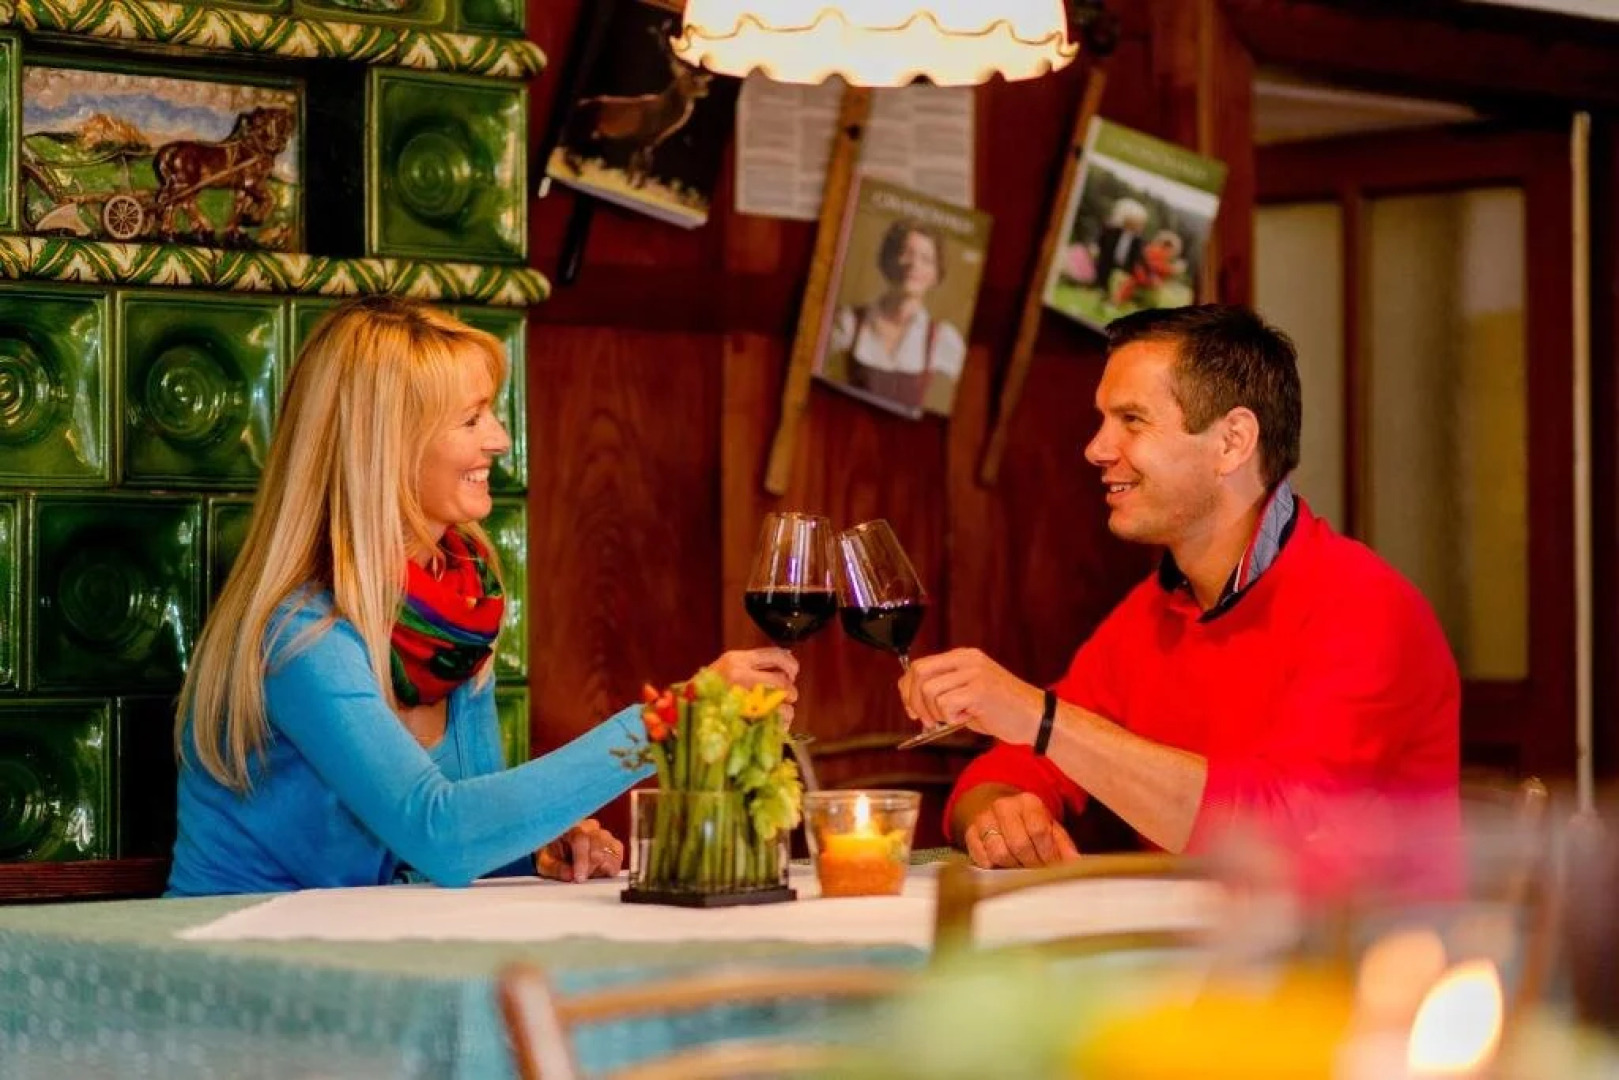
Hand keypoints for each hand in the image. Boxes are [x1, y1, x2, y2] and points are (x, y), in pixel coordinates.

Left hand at [535, 818, 623, 881]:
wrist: (557, 848)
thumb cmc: (550, 853)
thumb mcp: (545, 862)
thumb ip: (556, 868)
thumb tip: (570, 875)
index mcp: (571, 826)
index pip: (581, 839)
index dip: (582, 860)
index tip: (579, 877)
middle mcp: (590, 827)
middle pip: (599, 844)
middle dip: (591, 866)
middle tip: (582, 878)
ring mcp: (603, 834)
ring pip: (612, 849)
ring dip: (603, 867)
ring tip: (590, 874)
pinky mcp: (612, 844)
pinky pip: (618, 854)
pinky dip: (611, 866)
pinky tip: (600, 872)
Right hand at [705, 648, 800, 726]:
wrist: (684, 714)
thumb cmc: (705, 692)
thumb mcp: (725, 668)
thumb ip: (751, 665)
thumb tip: (785, 662)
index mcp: (736, 660)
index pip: (775, 655)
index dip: (790, 664)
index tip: (792, 672)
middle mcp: (740, 677)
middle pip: (782, 681)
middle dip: (790, 691)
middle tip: (788, 696)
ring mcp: (744, 700)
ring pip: (783, 703)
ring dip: (787, 709)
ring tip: (779, 711)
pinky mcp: (747, 721)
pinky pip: (777, 721)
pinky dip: (781, 723)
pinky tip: (773, 723)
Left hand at [898, 648, 1042, 743]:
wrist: (1036, 718)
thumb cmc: (1002, 710)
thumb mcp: (969, 692)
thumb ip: (945, 690)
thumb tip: (912, 700)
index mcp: (963, 656)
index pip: (919, 665)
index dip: (908, 689)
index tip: (911, 709)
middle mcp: (968, 660)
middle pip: (919, 673)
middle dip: (915, 701)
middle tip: (927, 721)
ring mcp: (974, 673)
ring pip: (930, 691)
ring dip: (935, 713)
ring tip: (954, 718)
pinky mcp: (980, 690)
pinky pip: (946, 704)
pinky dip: (950, 718)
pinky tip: (967, 718)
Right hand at [962, 792, 1079, 868]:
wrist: (998, 811)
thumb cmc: (1030, 824)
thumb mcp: (1051, 829)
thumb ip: (1064, 847)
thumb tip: (1077, 865)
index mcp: (1028, 801)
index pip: (1038, 831)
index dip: (1047, 854)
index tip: (1052, 866)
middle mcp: (1003, 805)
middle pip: (1019, 844)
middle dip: (1031, 864)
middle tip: (1037, 870)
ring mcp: (983, 818)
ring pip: (999, 853)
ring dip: (1013, 866)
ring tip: (1021, 866)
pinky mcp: (969, 833)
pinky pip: (982, 858)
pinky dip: (994, 866)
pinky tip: (1003, 864)